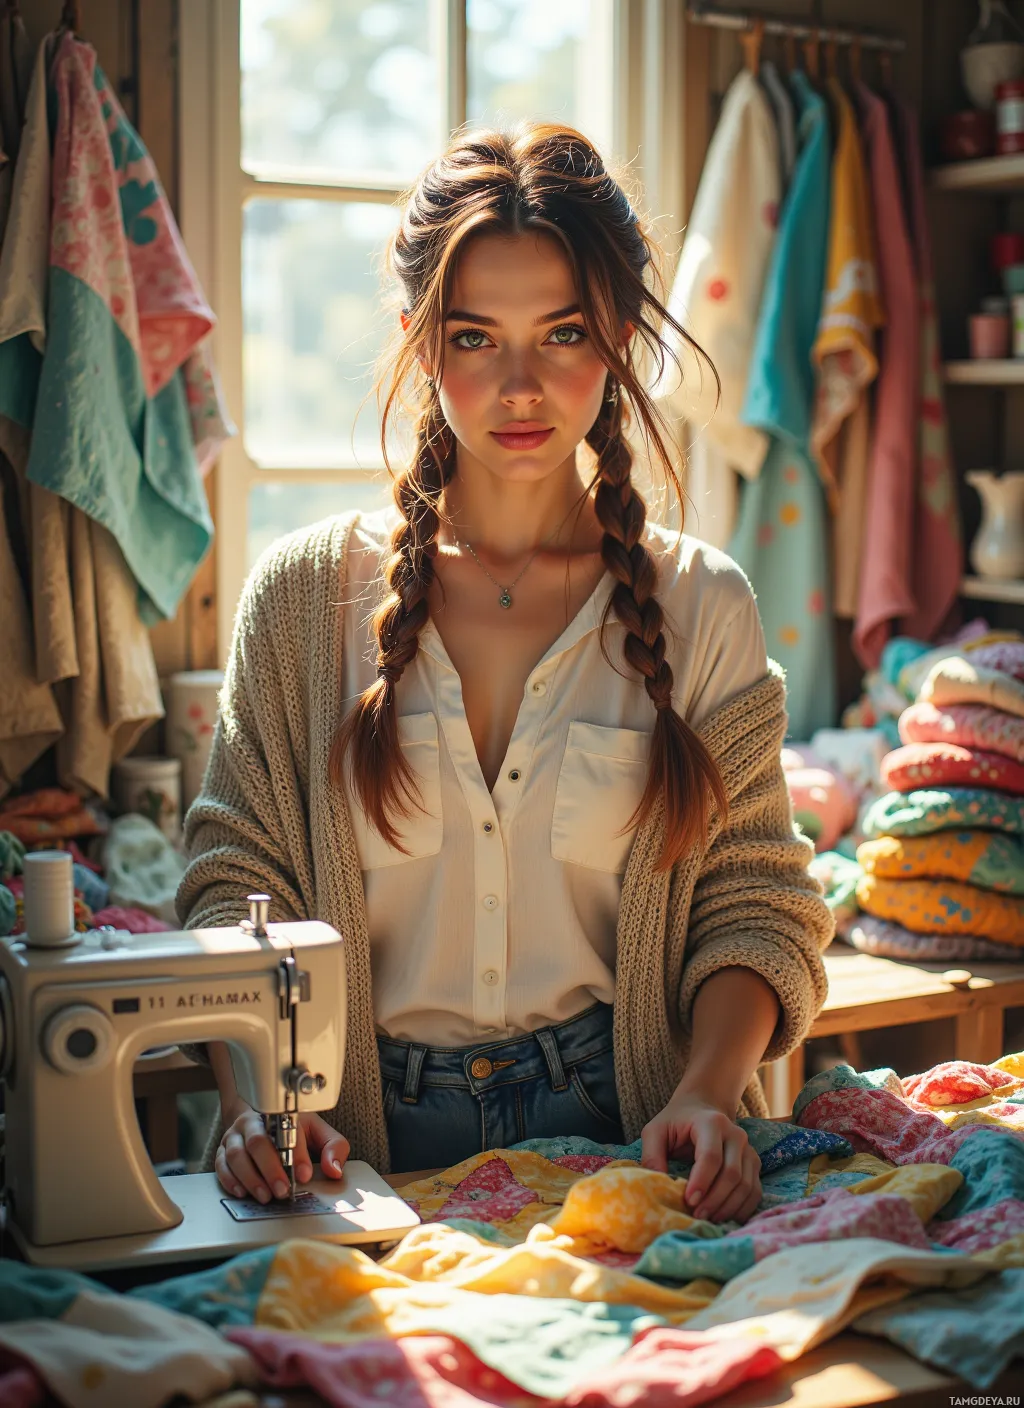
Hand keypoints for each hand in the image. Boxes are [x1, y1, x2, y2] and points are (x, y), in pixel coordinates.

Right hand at [215, 1099, 349, 1201]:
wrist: (258, 1118)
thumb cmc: (291, 1129)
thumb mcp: (318, 1132)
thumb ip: (333, 1147)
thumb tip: (334, 1169)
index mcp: (281, 1115)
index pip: (289, 1132)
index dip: (297, 1155)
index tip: (304, 1174)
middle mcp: (254, 1123)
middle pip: (258, 1142)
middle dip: (270, 1169)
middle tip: (283, 1190)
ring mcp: (235, 1135)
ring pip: (236, 1154)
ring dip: (250, 1178)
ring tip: (265, 1196)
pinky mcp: (222, 1150)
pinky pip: (221, 1164)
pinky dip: (229, 1180)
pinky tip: (242, 1192)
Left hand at [640, 1091, 760, 1223]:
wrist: (702, 1108)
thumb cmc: (676, 1122)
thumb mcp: (655, 1131)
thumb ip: (651, 1155)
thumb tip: (656, 1185)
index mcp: (711, 1122)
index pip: (711, 1156)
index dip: (701, 1182)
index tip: (689, 1201)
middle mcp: (735, 1134)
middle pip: (732, 1174)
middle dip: (714, 1200)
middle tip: (696, 1216)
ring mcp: (748, 1149)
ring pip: (746, 1185)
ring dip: (728, 1207)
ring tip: (708, 1219)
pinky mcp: (753, 1163)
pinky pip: (755, 1191)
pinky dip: (742, 1208)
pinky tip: (725, 1217)